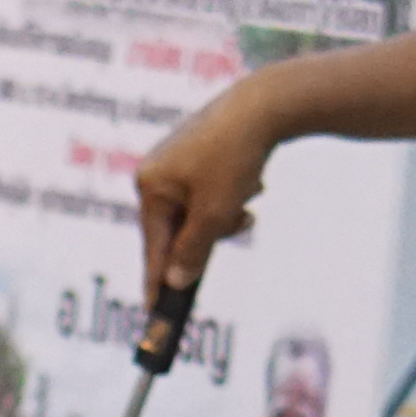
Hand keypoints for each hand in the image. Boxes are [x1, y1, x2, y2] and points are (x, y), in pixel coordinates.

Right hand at [133, 84, 279, 302]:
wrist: (265, 103)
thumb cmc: (234, 158)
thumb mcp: (215, 214)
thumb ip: (193, 252)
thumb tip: (176, 280)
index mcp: (149, 185)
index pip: (153, 248)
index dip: (157, 282)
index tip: (156, 313)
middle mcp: (155, 171)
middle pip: (177, 229)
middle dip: (211, 233)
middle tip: (237, 221)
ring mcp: (175, 159)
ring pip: (199, 212)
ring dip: (224, 216)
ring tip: (247, 195)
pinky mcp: (197, 151)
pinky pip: (210, 192)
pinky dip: (229, 196)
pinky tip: (249, 181)